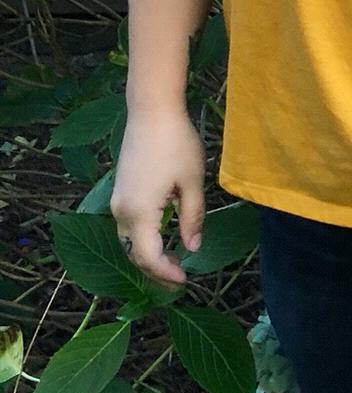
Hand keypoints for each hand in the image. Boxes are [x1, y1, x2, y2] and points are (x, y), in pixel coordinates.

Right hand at [111, 107, 205, 288]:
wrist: (151, 111)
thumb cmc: (176, 143)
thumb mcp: (192, 182)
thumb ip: (192, 218)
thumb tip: (193, 248)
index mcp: (139, 213)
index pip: (148, 258)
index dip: (165, 274)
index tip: (185, 281)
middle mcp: (121, 211)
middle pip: (134, 254)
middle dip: (155, 270)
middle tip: (179, 279)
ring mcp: (117, 200)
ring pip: (128, 241)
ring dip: (147, 254)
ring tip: (172, 260)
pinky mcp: (119, 190)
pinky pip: (127, 225)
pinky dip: (142, 238)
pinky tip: (161, 236)